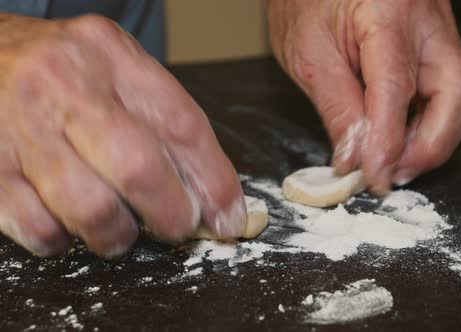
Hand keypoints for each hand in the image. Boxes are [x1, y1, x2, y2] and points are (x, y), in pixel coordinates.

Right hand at [0, 14, 245, 256]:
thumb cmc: (64, 73)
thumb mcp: (119, 74)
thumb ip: (166, 127)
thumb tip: (214, 200)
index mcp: (111, 56)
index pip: (180, 124)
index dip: (214, 180)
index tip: (228, 215)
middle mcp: (64, 85)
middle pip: (137, 168)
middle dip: (169, 214)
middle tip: (175, 227)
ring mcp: (21, 126)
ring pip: (89, 208)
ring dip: (116, 235)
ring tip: (119, 229)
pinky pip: (38, 227)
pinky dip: (62, 239)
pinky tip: (66, 221)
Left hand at [267, 0, 460, 193]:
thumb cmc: (309, 0)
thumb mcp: (308, 53)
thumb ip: (336, 107)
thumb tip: (355, 159)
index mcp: (388, 11)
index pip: (397, 86)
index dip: (388, 141)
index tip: (375, 176)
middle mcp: (429, 20)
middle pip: (459, 92)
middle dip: (431, 145)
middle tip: (394, 172)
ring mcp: (440, 32)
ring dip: (432, 139)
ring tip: (393, 158)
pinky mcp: (439, 46)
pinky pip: (450, 92)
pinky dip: (429, 123)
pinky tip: (401, 136)